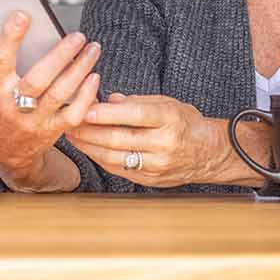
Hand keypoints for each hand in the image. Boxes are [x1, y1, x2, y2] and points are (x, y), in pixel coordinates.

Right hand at [0, 12, 101, 188]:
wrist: (7, 149)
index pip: (0, 59)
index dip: (10, 37)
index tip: (23, 14)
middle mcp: (12, 105)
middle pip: (38, 78)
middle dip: (60, 54)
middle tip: (78, 35)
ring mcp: (34, 120)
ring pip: (60, 93)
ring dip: (80, 69)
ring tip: (92, 49)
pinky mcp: (52, 130)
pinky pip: (74, 114)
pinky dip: (87, 95)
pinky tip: (94, 77)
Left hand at [66, 93, 265, 187]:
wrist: (210, 153)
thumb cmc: (186, 124)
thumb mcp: (167, 103)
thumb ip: (136, 101)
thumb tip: (108, 100)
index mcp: (170, 119)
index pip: (134, 115)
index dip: (107, 113)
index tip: (85, 108)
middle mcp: (164, 144)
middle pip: (119, 138)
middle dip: (89, 131)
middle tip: (69, 121)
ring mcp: (157, 165)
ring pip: (115, 157)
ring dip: (89, 146)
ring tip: (72, 136)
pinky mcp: (150, 180)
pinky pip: (119, 169)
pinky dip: (100, 158)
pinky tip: (88, 149)